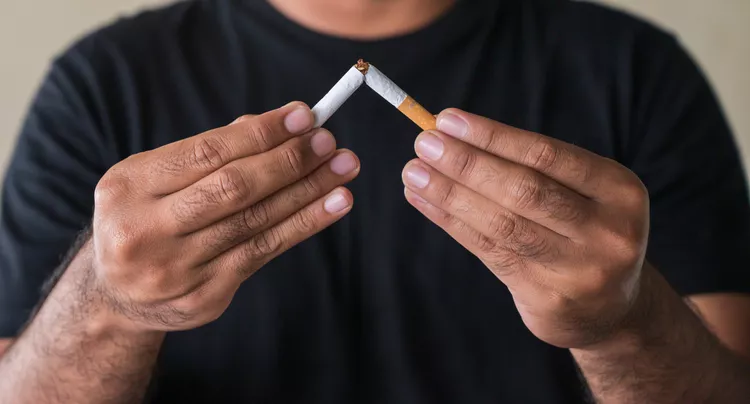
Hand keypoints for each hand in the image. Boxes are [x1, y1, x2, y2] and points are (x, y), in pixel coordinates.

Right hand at [90, 102, 359, 331]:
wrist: (117, 296)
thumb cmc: (147, 220)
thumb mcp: (156, 180)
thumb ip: (209, 154)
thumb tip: (281, 125)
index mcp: (129, 186)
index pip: (208, 152)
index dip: (261, 132)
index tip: (304, 116)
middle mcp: (145, 230)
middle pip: (233, 188)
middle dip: (288, 160)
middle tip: (329, 142)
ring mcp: (175, 269)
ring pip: (255, 220)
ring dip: (308, 190)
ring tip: (344, 168)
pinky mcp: (203, 297)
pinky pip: (264, 252)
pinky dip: (304, 224)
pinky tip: (334, 204)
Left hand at [402, 109, 648, 348]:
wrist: (611, 308)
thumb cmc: (583, 231)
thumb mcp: (581, 193)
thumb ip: (528, 166)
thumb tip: (451, 134)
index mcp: (619, 190)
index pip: (547, 155)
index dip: (493, 136)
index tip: (447, 121)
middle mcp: (607, 230)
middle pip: (524, 190)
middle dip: (467, 164)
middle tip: (423, 144)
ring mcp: (579, 269)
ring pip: (502, 224)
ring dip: (450, 194)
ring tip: (414, 173)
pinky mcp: (548, 298)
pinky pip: (489, 251)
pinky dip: (452, 223)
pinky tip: (425, 202)